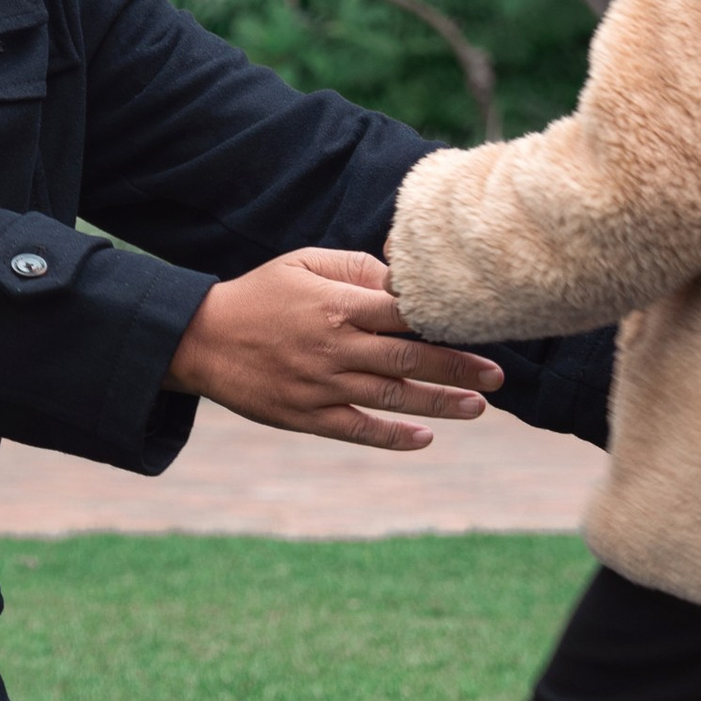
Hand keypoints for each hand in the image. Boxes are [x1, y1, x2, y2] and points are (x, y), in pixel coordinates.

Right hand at [165, 247, 504, 451]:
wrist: (201, 339)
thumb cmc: (261, 294)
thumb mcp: (304, 263)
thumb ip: (357, 268)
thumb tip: (404, 278)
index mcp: (338, 305)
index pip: (406, 314)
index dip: (447, 321)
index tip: (482, 326)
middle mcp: (335, 348)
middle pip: (411, 360)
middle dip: (459, 368)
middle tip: (499, 376)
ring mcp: (322, 386)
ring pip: (393, 398)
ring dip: (440, 404)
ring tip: (478, 407)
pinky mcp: (306, 416)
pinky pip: (358, 430)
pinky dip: (393, 436)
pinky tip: (424, 437)